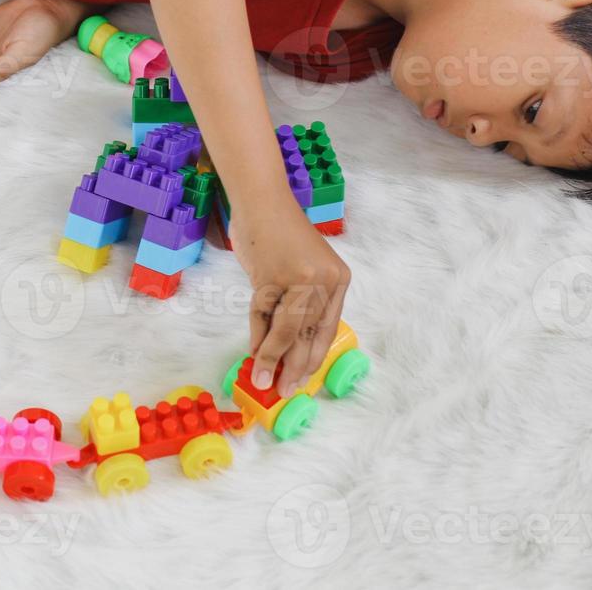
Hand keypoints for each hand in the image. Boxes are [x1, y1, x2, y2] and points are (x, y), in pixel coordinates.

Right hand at [233, 202, 350, 397]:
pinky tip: (254, 352)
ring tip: (264, 380)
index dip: (314, 357)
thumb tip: (286, 348)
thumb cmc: (279, 234)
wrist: (261, 200)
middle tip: (285, 389)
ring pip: (287, 329)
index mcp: (337, 279)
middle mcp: (324, 280)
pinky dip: (257, 334)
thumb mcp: (301, 270)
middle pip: (309, 334)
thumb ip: (299, 304)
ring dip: (272, 358)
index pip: (327, 328)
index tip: (304, 379)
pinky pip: (263, 314)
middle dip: (295, 366)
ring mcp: (299, 277)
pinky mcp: (273, 275)